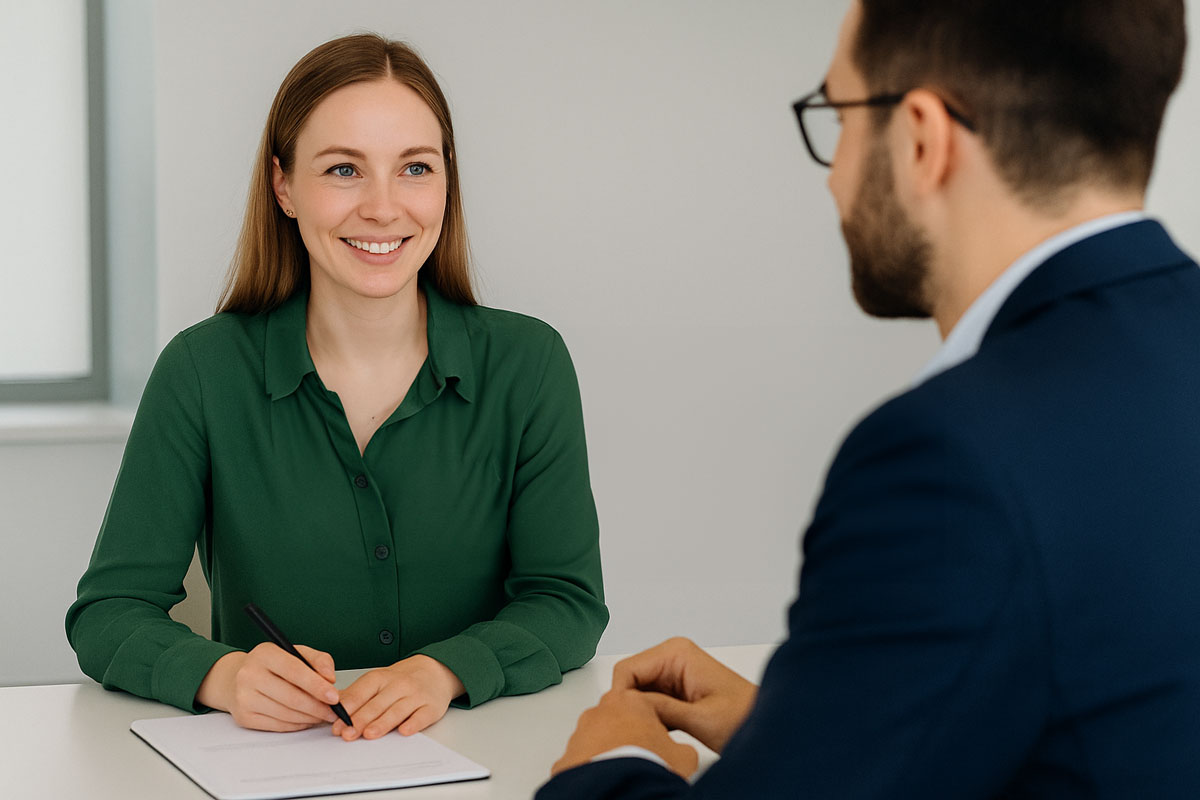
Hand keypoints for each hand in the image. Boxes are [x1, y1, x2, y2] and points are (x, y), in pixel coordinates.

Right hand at [196, 643, 340, 731]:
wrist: (236, 679)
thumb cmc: (272, 665)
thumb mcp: (295, 653)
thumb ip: (318, 660)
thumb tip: (330, 679)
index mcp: (265, 654)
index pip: (294, 671)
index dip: (317, 686)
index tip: (334, 697)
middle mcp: (250, 675)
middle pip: (291, 697)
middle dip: (318, 707)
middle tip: (334, 711)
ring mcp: (244, 697)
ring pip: (286, 714)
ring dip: (310, 717)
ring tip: (323, 715)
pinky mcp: (244, 717)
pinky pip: (278, 725)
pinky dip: (297, 724)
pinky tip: (307, 719)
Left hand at [331, 655, 464, 740]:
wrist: (435, 671)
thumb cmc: (401, 680)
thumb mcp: (377, 681)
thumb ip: (355, 694)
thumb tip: (329, 708)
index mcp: (380, 678)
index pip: (361, 692)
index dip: (348, 709)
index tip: (336, 724)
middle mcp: (398, 685)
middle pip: (377, 703)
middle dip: (360, 719)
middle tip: (347, 734)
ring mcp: (416, 696)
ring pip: (397, 710)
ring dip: (382, 722)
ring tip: (369, 734)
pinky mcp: (431, 707)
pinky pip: (422, 716)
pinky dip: (413, 723)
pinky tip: (404, 731)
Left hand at [550, 688, 699, 777]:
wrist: (618, 790)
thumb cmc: (646, 767)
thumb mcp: (683, 755)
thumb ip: (682, 746)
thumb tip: (682, 754)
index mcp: (630, 701)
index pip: (646, 705)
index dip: (656, 725)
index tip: (660, 741)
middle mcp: (600, 712)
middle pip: (618, 718)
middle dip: (629, 734)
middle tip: (643, 756)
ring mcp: (580, 733)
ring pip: (596, 738)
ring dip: (608, 750)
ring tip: (624, 771)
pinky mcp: (567, 756)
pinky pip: (581, 759)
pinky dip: (592, 768)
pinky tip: (606, 779)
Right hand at [612, 637, 756, 753]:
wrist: (764, 724)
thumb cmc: (743, 717)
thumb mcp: (699, 718)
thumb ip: (660, 708)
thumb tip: (626, 705)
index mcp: (677, 653)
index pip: (626, 670)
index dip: (621, 698)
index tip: (628, 722)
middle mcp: (672, 656)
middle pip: (629, 680)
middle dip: (631, 705)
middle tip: (646, 730)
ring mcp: (672, 672)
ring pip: (636, 692)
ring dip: (641, 713)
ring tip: (659, 732)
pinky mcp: (674, 688)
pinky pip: (648, 700)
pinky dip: (650, 717)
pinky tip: (664, 732)